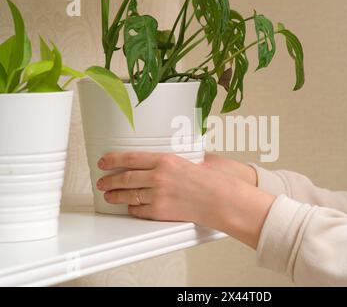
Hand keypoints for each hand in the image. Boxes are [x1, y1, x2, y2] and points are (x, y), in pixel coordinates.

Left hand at [96, 152, 274, 248]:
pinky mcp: (160, 212)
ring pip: (128, 195)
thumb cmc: (211, 181)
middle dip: (109, 180)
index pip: (130, 158)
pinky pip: (139, 210)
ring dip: (115, 196)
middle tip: (102, 181)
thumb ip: (169, 164)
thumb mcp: (189, 162)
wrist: (221, 200)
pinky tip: (130, 207)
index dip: (113, 160)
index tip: (104, 161)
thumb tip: (154, 165)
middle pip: (124, 178)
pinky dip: (132, 209)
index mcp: (165, 160)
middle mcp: (158, 176)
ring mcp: (158, 195)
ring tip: (109, 195)